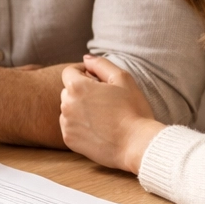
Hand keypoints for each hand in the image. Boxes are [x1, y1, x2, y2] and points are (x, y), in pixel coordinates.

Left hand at [59, 55, 164, 173]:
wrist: (138, 145)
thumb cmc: (133, 110)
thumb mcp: (123, 79)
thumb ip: (101, 64)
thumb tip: (86, 59)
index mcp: (77, 87)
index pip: (69, 72)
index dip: (83, 72)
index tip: (97, 80)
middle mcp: (67, 104)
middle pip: (69, 90)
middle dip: (82, 91)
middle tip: (105, 100)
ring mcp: (66, 123)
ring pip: (68, 109)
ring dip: (80, 108)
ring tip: (103, 116)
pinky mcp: (69, 140)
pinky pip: (70, 126)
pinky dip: (79, 125)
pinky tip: (98, 128)